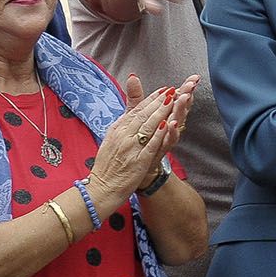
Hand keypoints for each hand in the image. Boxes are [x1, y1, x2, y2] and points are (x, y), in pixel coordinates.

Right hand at [88, 76, 197, 200]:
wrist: (101, 188)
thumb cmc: (108, 164)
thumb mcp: (113, 138)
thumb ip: (125, 122)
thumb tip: (131, 109)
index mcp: (117, 129)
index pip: (136, 110)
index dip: (151, 98)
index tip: (165, 89)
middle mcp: (123, 135)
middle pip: (143, 115)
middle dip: (159, 101)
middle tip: (173, 89)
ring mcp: (130, 148)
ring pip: (148, 126)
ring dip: (161, 111)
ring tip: (173, 100)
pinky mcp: (138, 161)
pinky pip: (150, 144)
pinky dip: (159, 133)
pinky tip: (169, 124)